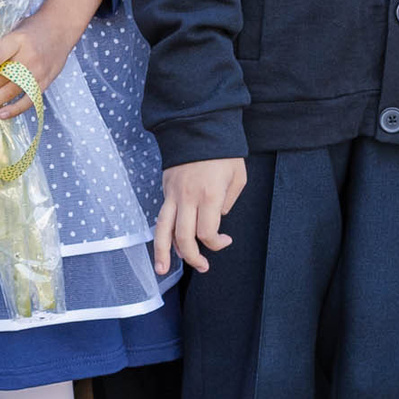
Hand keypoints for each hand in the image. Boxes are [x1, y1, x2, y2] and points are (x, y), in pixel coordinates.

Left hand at [0, 0, 103, 119]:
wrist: (60, 28)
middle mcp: (28, 57)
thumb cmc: (30, 29)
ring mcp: (38, 72)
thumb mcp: (7, 31)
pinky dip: (14, 110)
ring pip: (10, 92)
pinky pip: (28, 101)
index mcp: (17, 40)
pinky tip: (0, 114)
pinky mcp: (45, 82)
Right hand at [153, 156, 245, 275]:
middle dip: (191, 257)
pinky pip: (162, 217)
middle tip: (202, 266)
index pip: (206, 233)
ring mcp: (173, 194)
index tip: (226, 240)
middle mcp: (187, 199)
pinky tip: (164, 244)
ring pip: (162, 230)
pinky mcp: (165, 190)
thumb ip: (227, 203)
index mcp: (209, 196)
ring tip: (161, 269)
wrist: (198, 129)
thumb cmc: (223, 154)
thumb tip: (215, 218)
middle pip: (182, 237)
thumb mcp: (237, 178)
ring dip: (161, 252)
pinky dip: (163, 233)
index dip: (216, 244)